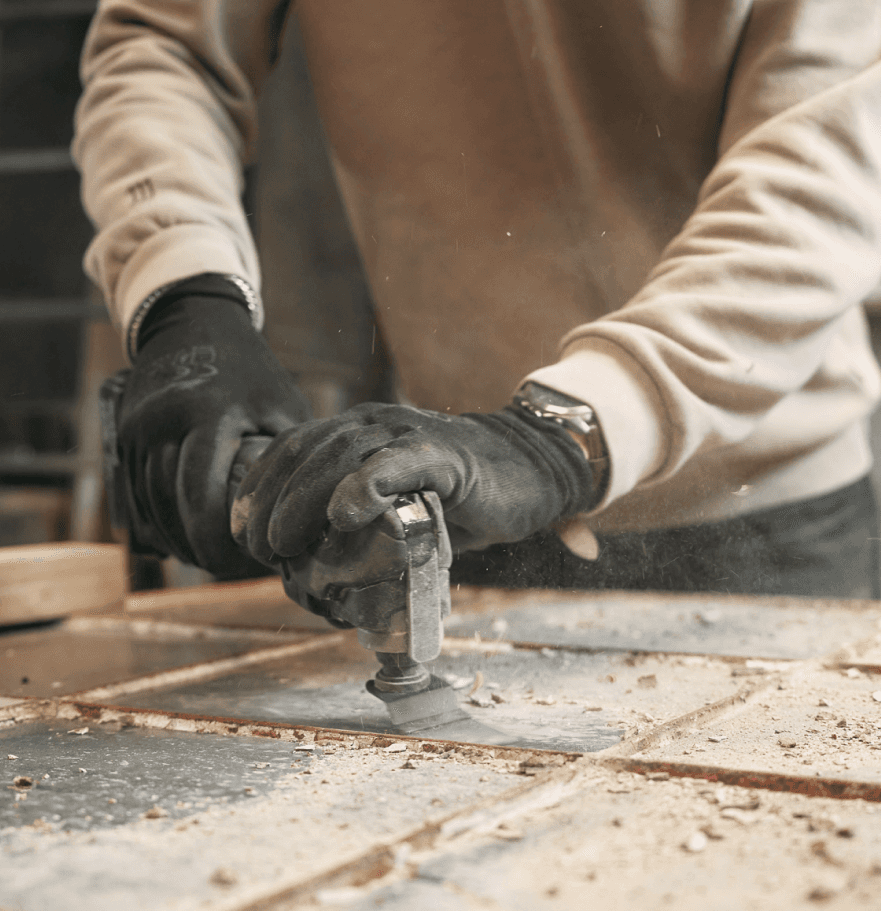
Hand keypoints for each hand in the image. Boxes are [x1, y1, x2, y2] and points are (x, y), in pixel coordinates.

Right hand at [114, 276, 311, 575]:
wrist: (192, 322)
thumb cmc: (250, 371)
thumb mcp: (281, 403)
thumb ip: (292, 454)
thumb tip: (316, 509)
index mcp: (209, 411)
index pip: (201, 491)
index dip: (217, 536)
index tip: (239, 560)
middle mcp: (165, 420)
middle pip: (171, 504)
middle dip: (196, 544)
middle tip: (225, 568)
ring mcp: (138, 427)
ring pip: (149, 502)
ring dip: (174, 537)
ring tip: (206, 559)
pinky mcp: (124, 434)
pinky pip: (135, 491)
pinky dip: (155, 520)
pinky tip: (179, 538)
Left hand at [231, 402, 596, 565]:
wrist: (531, 467)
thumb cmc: (457, 494)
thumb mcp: (395, 501)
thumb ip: (354, 518)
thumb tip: (303, 566)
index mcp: (359, 428)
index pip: (291, 447)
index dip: (257, 487)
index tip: (240, 532)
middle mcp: (377, 423)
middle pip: (306, 452)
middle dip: (271, 502)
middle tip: (260, 549)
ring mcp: (410, 436)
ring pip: (341, 455)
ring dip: (303, 501)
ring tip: (286, 544)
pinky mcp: (445, 457)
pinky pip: (398, 465)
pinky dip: (366, 486)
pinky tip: (345, 514)